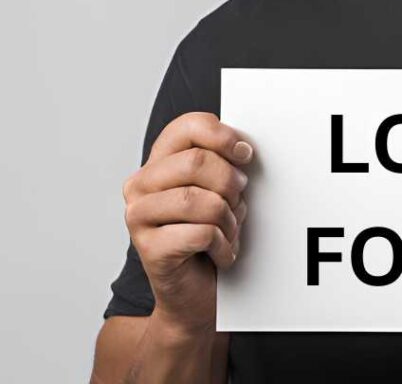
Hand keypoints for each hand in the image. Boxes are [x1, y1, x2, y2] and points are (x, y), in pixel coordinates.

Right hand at [121, 111, 253, 333]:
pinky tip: (221, 254)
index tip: (245, 154)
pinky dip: (223, 245)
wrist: (195, 293)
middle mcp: (140, 185)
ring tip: (229, 230)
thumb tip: (243, 148)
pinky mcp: (148, 249)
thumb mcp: (220, 188)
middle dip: (230, 182)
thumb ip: (223, 162)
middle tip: (238, 200)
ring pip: (199, 199)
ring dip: (228, 218)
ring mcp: (138, 217)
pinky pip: (201, 234)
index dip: (223, 136)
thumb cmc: (209, 233)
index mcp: (158, 162)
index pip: (188, 126)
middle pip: (196, 161)